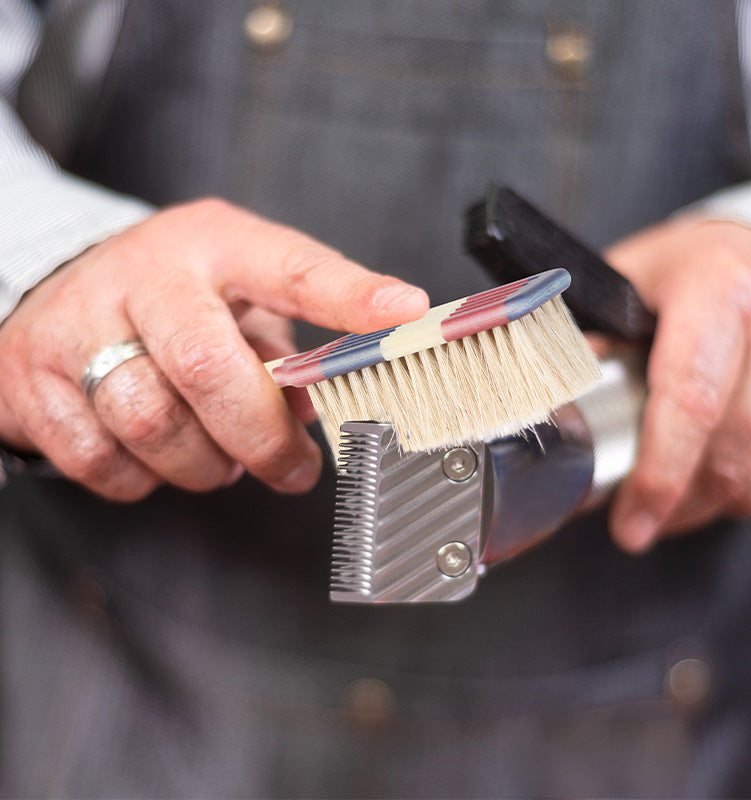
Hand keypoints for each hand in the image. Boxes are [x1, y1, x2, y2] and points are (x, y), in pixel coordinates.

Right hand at [0, 198, 428, 499]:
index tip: (404, 314)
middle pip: (210, 367)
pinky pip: (101, 459)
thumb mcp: (234, 299)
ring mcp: (77, 325)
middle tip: (293, 468)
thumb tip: (318, 407)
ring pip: (153, 424)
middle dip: (262, 437)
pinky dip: (143, 478)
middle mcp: (143, 276)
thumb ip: (282, 348)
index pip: (290, 266)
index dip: (349, 295)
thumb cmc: (171, 302)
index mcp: (211, 245)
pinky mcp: (31, 379)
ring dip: (203, 464)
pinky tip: (157, 456)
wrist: (53, 291)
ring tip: (219, 458)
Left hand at [604, 217, 750, 551]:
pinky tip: (730, 485)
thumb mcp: (618, 288)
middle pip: (734, 447)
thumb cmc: (677, 276)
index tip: (631, 522)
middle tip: (641, 521)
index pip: (691, 399)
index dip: (660, 474)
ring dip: (722, 503)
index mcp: (718, 290)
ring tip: (680, 501)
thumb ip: (585, 344)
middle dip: (682, 503)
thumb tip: (554, 409)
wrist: (749, 252)